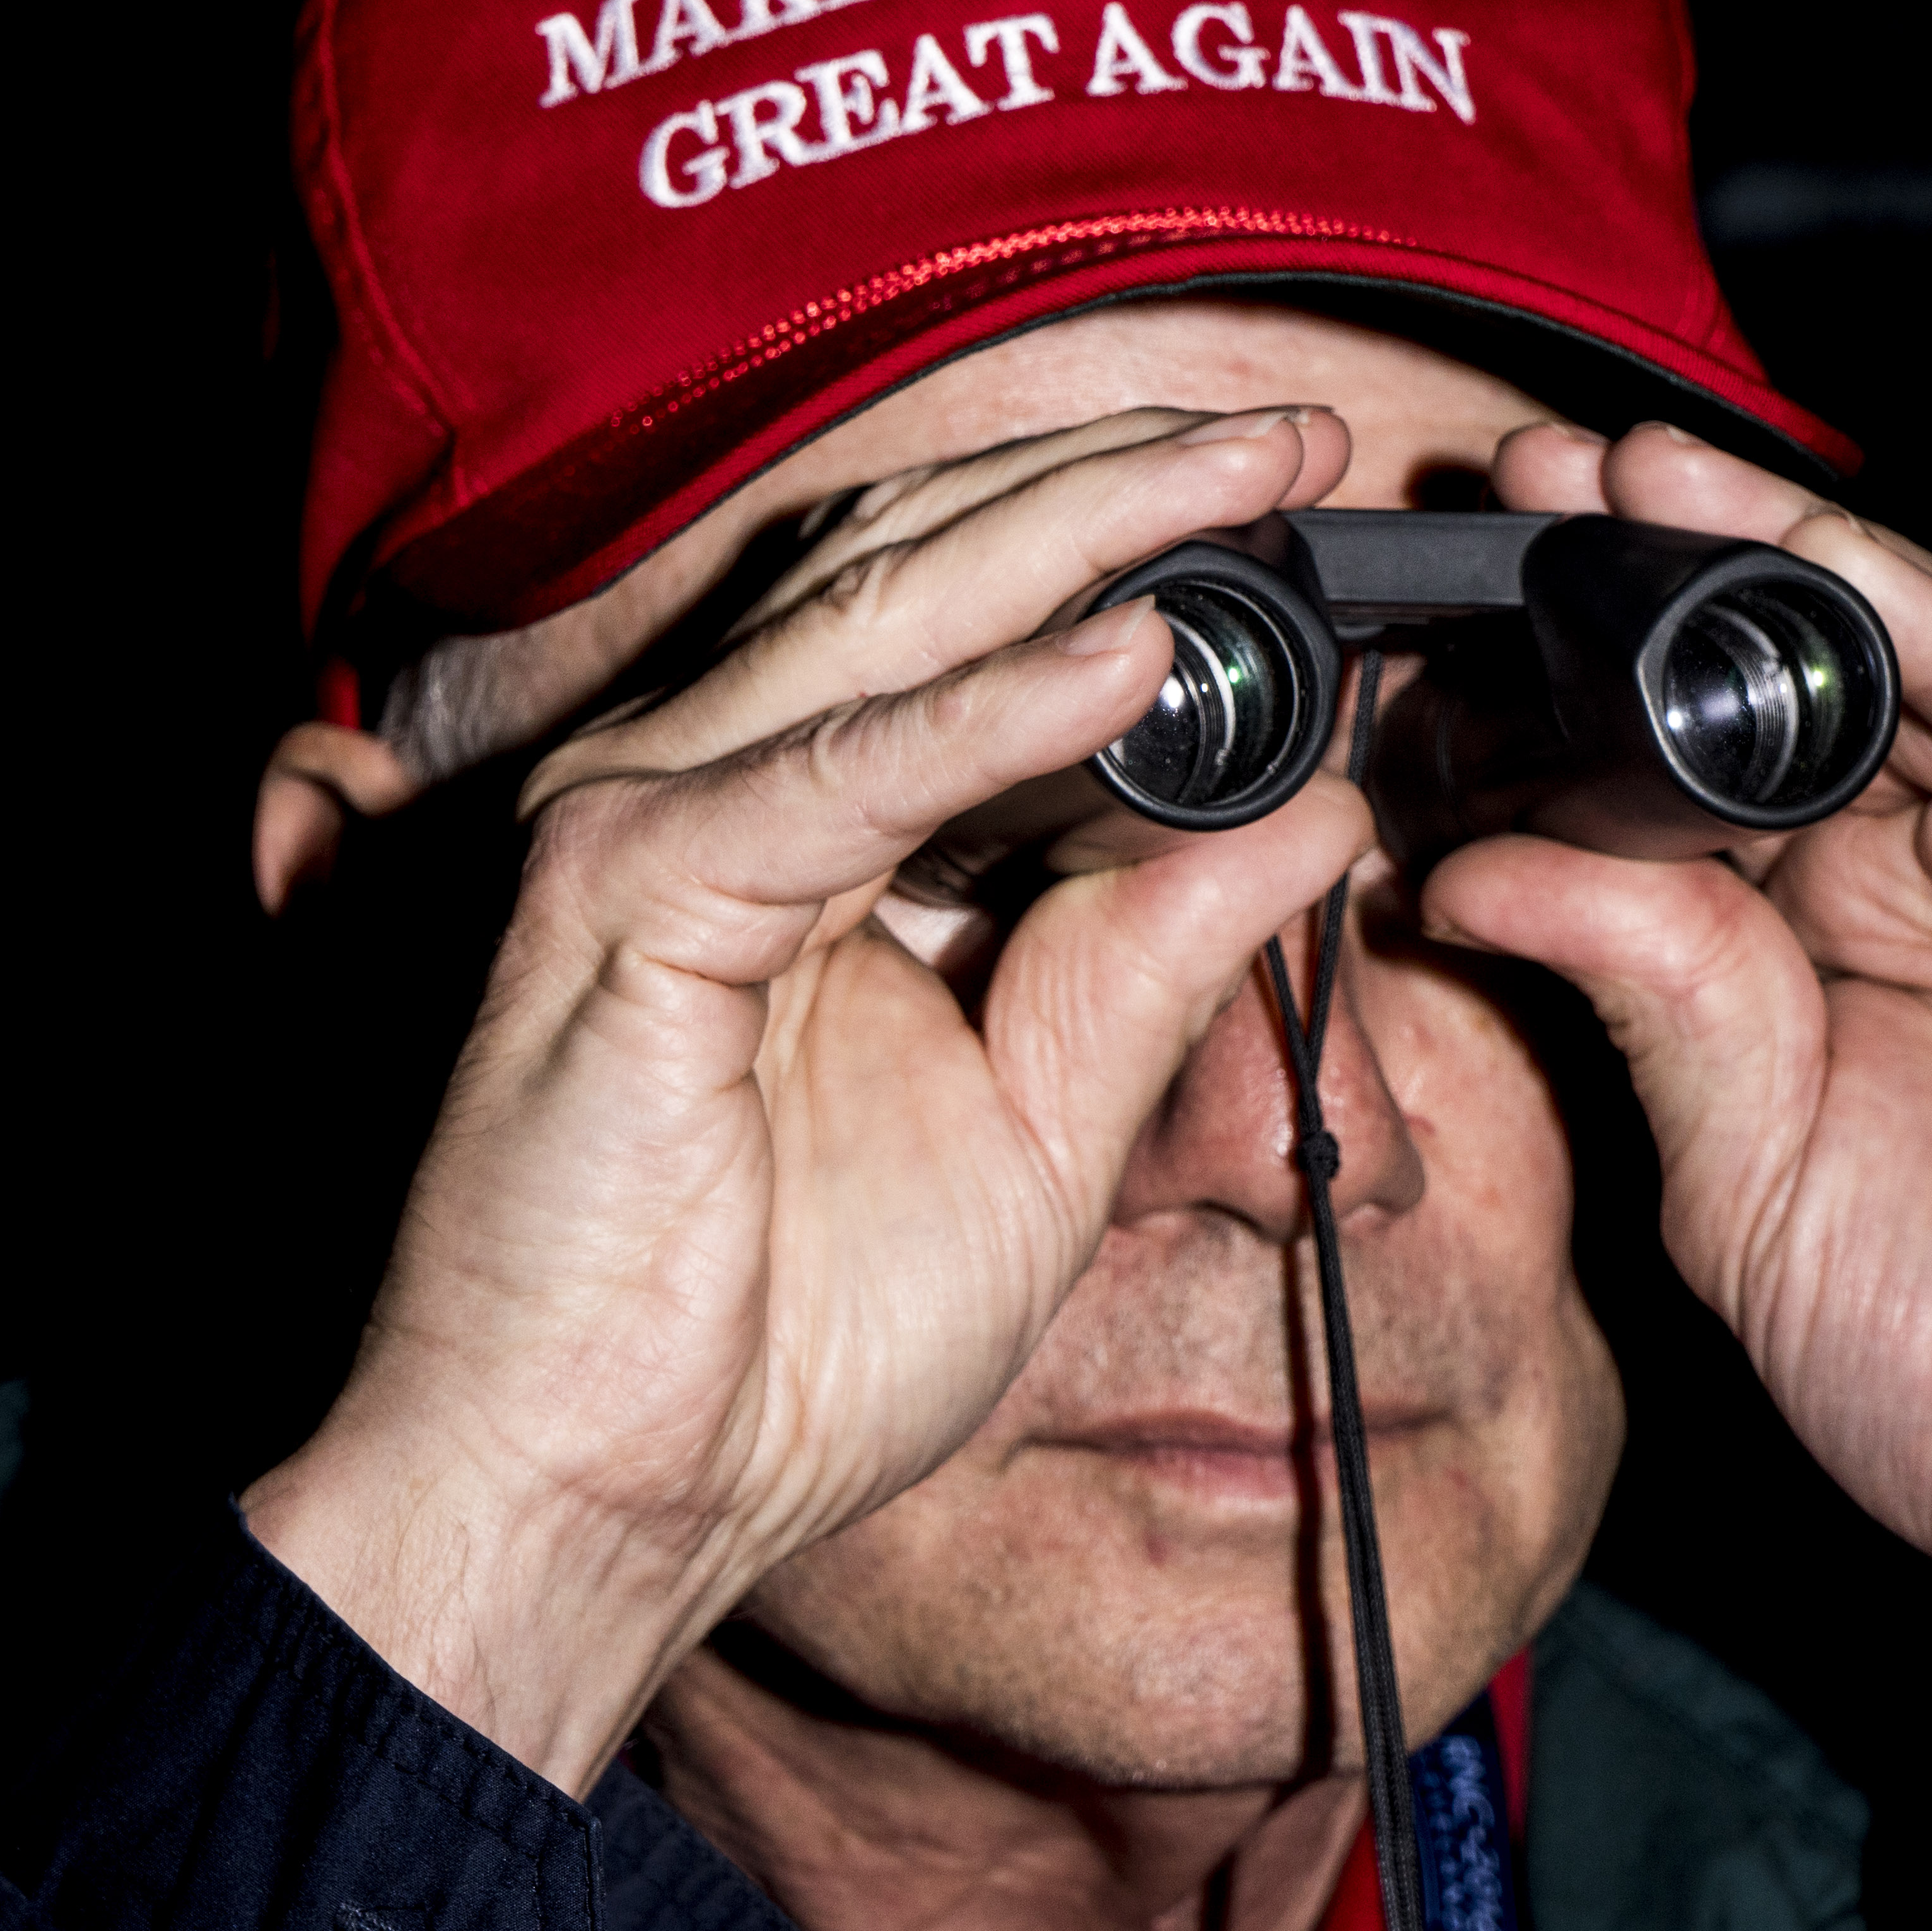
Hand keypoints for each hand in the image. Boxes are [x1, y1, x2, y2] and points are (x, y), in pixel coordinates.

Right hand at [243, 409, 1374, 1792]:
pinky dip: (989, 711)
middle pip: (927, 564)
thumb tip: (1318, 819)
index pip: (959, 613)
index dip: (1124, 531)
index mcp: (799, 830)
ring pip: (886, 616)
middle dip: (1125, 480)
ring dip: (1079, 531)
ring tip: (1241, 471)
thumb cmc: (790, 1339)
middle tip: (1295, 432)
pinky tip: (1132, 656)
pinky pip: (840, 772)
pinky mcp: (625, 896)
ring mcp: (649, 820)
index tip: (1293, 492)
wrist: (613, 1498)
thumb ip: (1152, 962)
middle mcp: (710, 785)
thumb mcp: (1041, 1132)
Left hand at [1424, 423, 1931, 1930]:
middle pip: (1824, 671)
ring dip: (1804, 565)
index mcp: (1860, 929)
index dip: (1597, 659)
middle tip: (1533, 483)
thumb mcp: (1744, 1173)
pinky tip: (1855, 584)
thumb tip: (1473, 867)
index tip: (1464, 587)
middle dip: (1679, 567)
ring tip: (1650, 487)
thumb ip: (1645, 999)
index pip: (1717, 750)